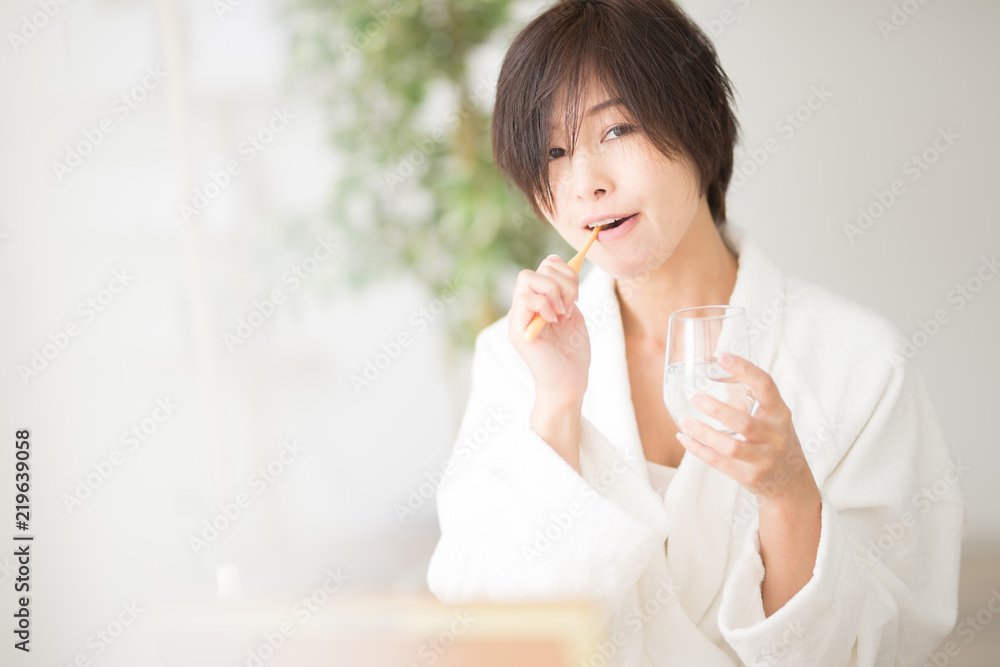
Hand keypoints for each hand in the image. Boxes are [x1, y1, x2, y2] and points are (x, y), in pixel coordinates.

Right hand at [507, 254, 590, 404]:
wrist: (569, 384)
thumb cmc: (572, 354)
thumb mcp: (572, 313)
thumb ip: (564, 291)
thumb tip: (559, 261)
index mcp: (537, 302)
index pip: (544, 267)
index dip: (564, 272)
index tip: (576, 295)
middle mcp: (523, 308)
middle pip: (536, 270)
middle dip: (563, 282)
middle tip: (572, 306)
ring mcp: (518, 318)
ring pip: (528, 278)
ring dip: (554, 291)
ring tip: (563, 313)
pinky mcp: (518, 331)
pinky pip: (526, 299)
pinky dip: (545, 305)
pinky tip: (555, 321)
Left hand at [674, 352, 818, 508]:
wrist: (792, 483)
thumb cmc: (776, 439)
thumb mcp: (775, 417)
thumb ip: (753, 398)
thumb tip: (716, 368)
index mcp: (780, 413)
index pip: (766, 386)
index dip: (745, 369)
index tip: (722, 356)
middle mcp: (775, 435)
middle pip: (744, 422)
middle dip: (717, 409)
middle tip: (694, 396)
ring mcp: (763, 458)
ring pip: (730, 447)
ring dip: (704, 433)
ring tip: (685, 421)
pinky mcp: (749, 476)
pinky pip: (719, 463)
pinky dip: (699, 450)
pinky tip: (684, 438)